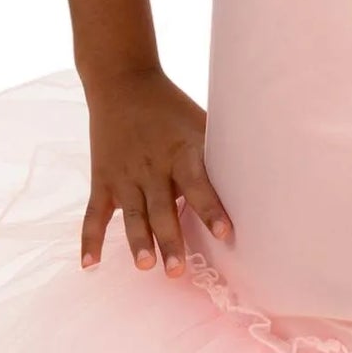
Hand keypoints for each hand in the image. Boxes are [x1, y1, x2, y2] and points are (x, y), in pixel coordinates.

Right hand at [78, 67, 232, 275]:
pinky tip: (91, 265)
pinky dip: (90, 239)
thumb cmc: (171, 107)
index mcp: (181, 153)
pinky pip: (95, 214)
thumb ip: (220, 154)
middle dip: (170, 240)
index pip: (198, 184)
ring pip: (132, 215)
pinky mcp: (102, 180)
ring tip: (146, 266)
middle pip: (162, 209)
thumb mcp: (200, 123)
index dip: (211, 209)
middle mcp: (152, 167)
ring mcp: (124, 175)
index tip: (225, 233)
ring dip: (138, 242)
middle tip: (178, 271)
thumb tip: (260, 180)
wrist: (122, 81)